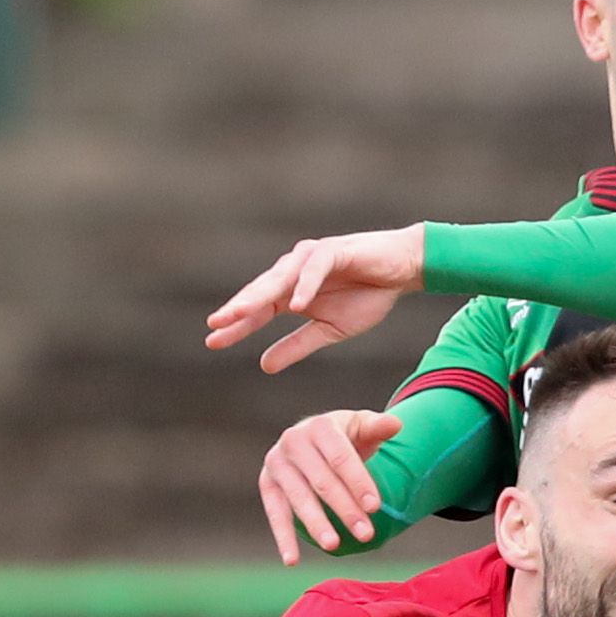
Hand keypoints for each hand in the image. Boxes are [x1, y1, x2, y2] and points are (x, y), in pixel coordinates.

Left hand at [205, 227, 425, 372]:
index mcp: (291, 291)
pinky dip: (305, 286)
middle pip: (260, 292)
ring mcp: (311, 258)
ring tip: (241, 314)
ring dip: (260, 295)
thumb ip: (297, 346)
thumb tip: (263, 365)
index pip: (258, 310)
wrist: (403, 271)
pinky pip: (315, 269)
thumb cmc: (367, 296)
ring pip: (280, 278)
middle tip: (215, 324)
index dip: (236, 326)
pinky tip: (295, 305)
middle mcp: (294, 272)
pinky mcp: (334, 251)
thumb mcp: (329, 330)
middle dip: (237, 309)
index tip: (212, 342)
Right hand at [256, 408, 403, 560]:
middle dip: (345, 509)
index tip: (376, 507)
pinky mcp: (267, 484)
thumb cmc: (345, 437)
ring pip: (299, 499)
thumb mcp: (361, 427)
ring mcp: (277, 464)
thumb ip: (377, 427)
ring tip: (334, 546)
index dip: (358, 483)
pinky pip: (276, 513)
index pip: (341, 458)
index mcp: (319, 426)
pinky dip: (283, 537)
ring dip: (316, 524)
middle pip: (322, 482)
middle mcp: (293, 442)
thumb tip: (397, 424)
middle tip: (366, 534)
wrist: (313, 437)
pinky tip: (292, 561)